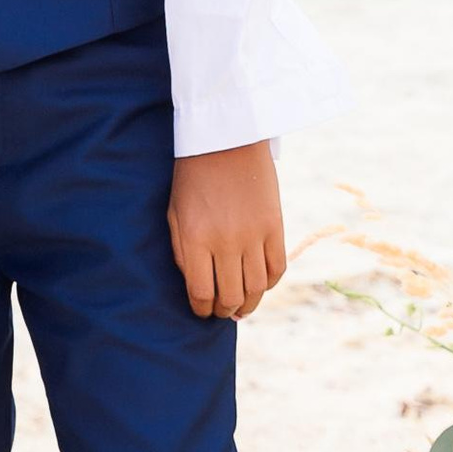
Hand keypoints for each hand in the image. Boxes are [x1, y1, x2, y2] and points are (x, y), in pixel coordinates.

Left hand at [168, 144, 285, 319]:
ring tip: (241, 307)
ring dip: (249, 304)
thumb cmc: (193, 178)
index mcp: (195, 239)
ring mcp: (253, 235)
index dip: (201, 309)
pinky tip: (260, 285)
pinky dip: (270, 283)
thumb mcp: (175, 215)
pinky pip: (277, 268)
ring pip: (256, 288)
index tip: (202, 311)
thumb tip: (197, 287)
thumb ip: (183, 253)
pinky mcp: (275, 226)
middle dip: (224, 310)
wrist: (226, 141)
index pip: (201, 292)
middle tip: (222, 311)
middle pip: (231, 295)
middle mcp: (225, 242)